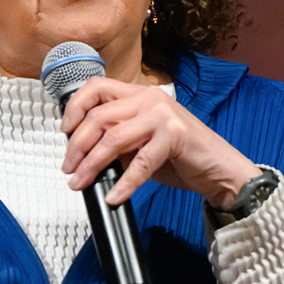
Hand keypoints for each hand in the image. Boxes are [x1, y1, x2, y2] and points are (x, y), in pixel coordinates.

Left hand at [60, 78, 259, 207]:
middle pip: (98, 116)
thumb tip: (83, 153)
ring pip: (113, 138)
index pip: (96, 87)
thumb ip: (117, 140)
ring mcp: (163, 115)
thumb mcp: (142, 142)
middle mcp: (150, 98)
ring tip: (81, 182)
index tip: (65, 132)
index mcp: (140, 94)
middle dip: (77, 146)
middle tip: (69, 168)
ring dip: (91, 164)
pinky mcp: (174, 136)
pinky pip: (139, 163)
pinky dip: (124, 184)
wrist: (218, 169)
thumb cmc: (180, 156)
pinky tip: (115, 196)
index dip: (75, 108)